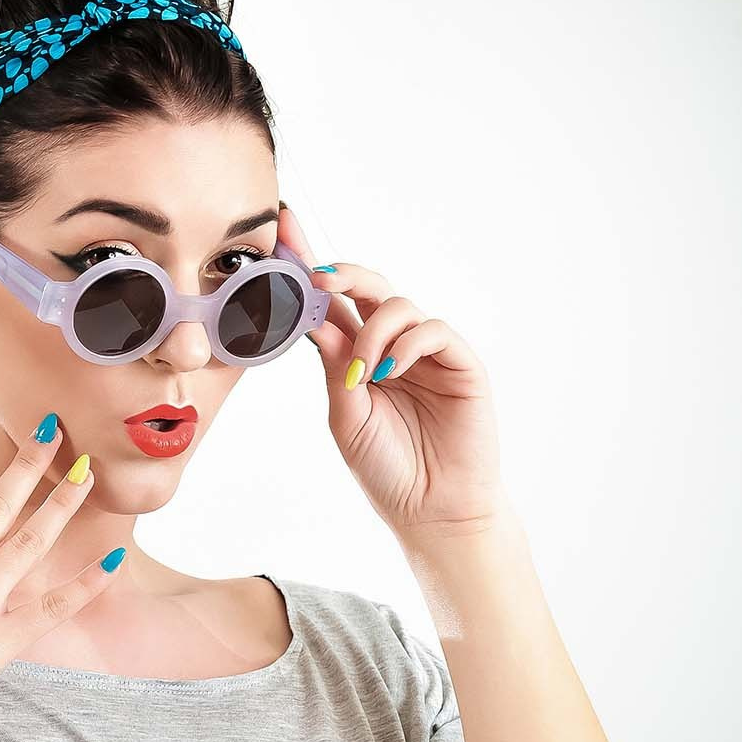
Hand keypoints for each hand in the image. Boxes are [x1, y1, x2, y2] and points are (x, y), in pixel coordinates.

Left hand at [278, 203, 507, 538]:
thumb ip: (333, 364)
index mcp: (356, 356)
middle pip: (368, 287)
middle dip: (343, 272)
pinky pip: (433, 330)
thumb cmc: (386, 468)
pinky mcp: (461, 363)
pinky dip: (406, 345)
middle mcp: (391, 347)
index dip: (306, 265)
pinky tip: (390, 373)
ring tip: (363, 374)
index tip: (280, 230)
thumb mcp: (345, 413)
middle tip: (319, 277)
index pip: (330, 303)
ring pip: (399, 305)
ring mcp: (427, 353)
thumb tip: (312, 313)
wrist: (431, 511)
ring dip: (373, 332)